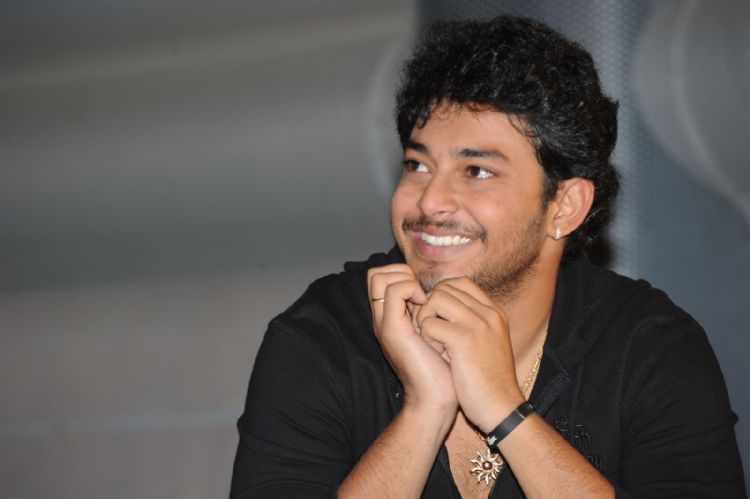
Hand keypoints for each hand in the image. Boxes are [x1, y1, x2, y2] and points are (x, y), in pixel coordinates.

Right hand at [368, 264, 457, 414]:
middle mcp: (382, 318)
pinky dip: (412, 289)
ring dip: (406, 280)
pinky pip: (394, 291)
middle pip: (376, 274)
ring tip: (424, 300)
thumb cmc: (443, 368)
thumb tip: (440, 291)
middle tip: (424, 293)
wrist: (437, 398)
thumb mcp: (436, 332)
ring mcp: (384, 323)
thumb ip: (430, 313)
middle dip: (402, 272)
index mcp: (392, 318)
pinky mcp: (392, 329)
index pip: (382, 277)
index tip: (426, 292)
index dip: (403, 273)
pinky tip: (427, 306)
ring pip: (379, 277)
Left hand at [416, 277, 523, 431]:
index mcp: (494, 313)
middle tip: (432, 334)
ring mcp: (478, 324)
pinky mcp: (465, 340)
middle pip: (444, 289)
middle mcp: (488, 313)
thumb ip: (473, 323)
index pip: (461, 283)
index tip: (438, 320)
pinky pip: (430, 324)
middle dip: (430, 309)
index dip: (441, 297)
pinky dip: (426, 338)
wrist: (501, 408)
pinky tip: (436, 354)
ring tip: (434, 343)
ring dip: (426, 321)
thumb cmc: (488, 381)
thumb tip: (445, 307)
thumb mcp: (487, 344)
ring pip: (435, 301)